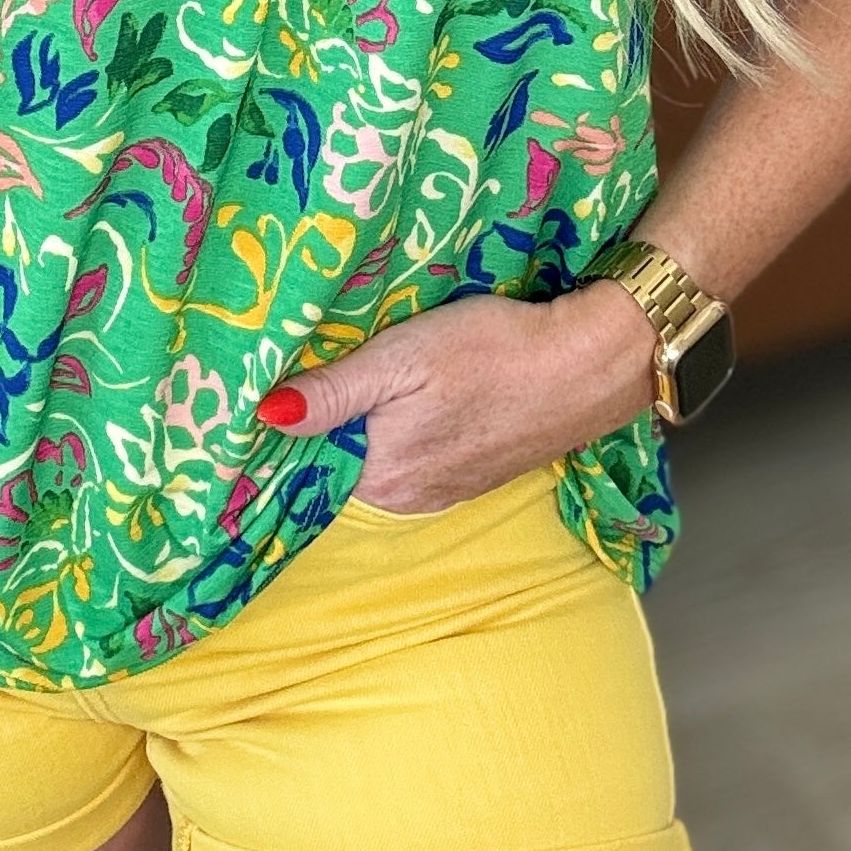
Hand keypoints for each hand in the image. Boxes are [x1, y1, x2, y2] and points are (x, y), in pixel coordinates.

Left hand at [256, 284, 657, 511]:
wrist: (589, 364)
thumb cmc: (491, 352)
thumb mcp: (400, 359)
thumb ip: (333, 392)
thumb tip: (264, 418)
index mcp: (380, 475)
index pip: (304, 463)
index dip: (284, 426)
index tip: (262, 390)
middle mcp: (405, 498)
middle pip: (338, 463)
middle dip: (320, 426)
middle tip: (300, 370)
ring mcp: (442, 491)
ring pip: (376, 460)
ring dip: (361, 428)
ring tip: (346, 379)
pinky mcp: (471, 473)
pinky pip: (413, 458)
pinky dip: (400, 433)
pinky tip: (405, 400)